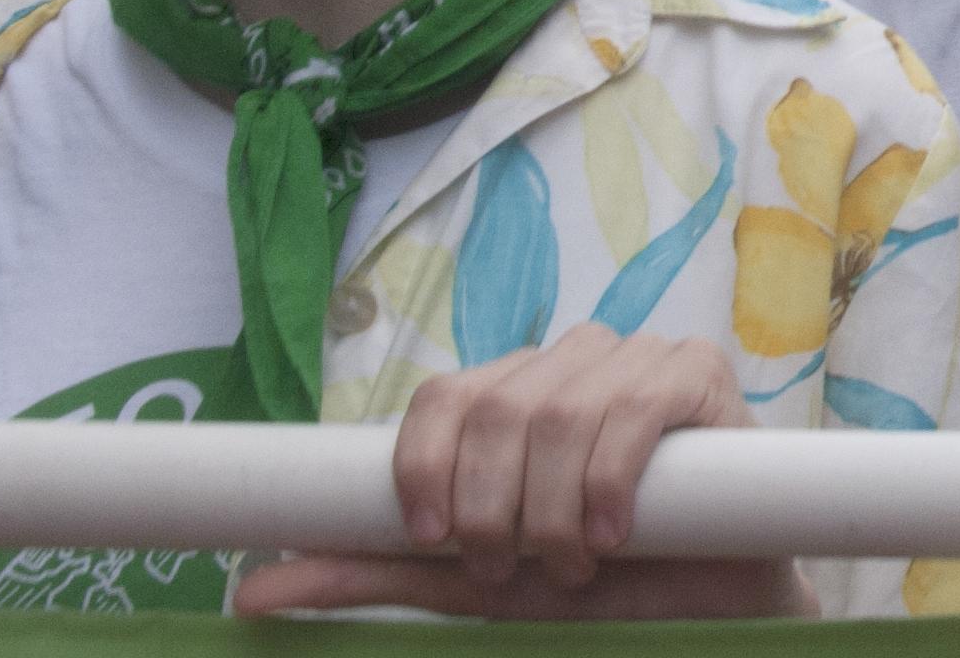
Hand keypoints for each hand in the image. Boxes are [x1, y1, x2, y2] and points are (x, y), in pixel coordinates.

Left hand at [234, 328, 809, 620]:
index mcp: (508, 395)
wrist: (712, 603)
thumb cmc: (589, 583)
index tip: (436, 543)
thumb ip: (370, 573)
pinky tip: (611, 534)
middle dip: (492, 509)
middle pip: (496, 409)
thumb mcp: (469, 584)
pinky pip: (636, 405)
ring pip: (560, 413)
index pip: (441, 396)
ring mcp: (635, 357)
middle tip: (510, 570)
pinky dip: (610, 480)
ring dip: (553, 510)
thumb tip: (248, 591)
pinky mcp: (697, 371)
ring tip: (572, 565)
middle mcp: (567, 360)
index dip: (424, 468)